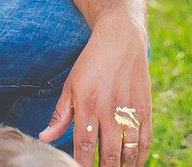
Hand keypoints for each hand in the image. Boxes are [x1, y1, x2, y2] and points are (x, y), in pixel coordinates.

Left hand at [39, 14, 151, 165]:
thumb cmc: (92, 62)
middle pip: (109, 153)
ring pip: (129, 149)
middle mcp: (110, 109)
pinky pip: (145, 138)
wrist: (121, 38)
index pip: (85, 145)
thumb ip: (60, 114)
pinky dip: (141, 155)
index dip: (83, 165)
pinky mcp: (145, 106)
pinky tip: (134, 164)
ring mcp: (130, 109)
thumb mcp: (71, 85)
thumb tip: (45, 137)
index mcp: (87, 104)